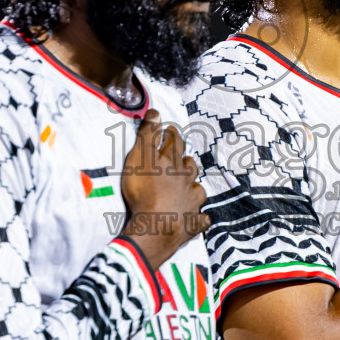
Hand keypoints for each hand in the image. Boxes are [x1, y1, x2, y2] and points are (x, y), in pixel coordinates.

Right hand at [118, 110, 209, 269]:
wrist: (156, 227)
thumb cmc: (144, 191)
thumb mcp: (140, 157)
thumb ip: (148, 135)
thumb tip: (156, 112)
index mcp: (173, 164)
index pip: (175, 143)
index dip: (171, 135)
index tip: (169, 130)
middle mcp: (185, 181)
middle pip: (189, 166)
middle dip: (184, 160)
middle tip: (177, 158)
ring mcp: (191, 202)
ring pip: (197, 189)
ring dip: (193, 185)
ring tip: (188, 185)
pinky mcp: (192, 223)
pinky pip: (200, 219)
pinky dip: (199, 216)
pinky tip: (197, 217)